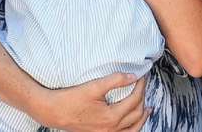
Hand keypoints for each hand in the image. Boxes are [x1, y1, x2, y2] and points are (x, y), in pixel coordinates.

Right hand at [32, 73, 149, 131]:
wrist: (53, 112)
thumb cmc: (71, 99)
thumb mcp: (94, 86)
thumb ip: (115, 80)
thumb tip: (133, 76)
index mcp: (111, 117)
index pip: (135, 100)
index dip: (140, 86)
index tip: (142, 76)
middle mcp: (111, 129)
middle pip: (136, 114)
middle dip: (142, 98)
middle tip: (143, 85)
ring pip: (133, 129)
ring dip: (142, 117)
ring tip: (148, 108)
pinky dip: (132, 128)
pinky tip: (132, 122)